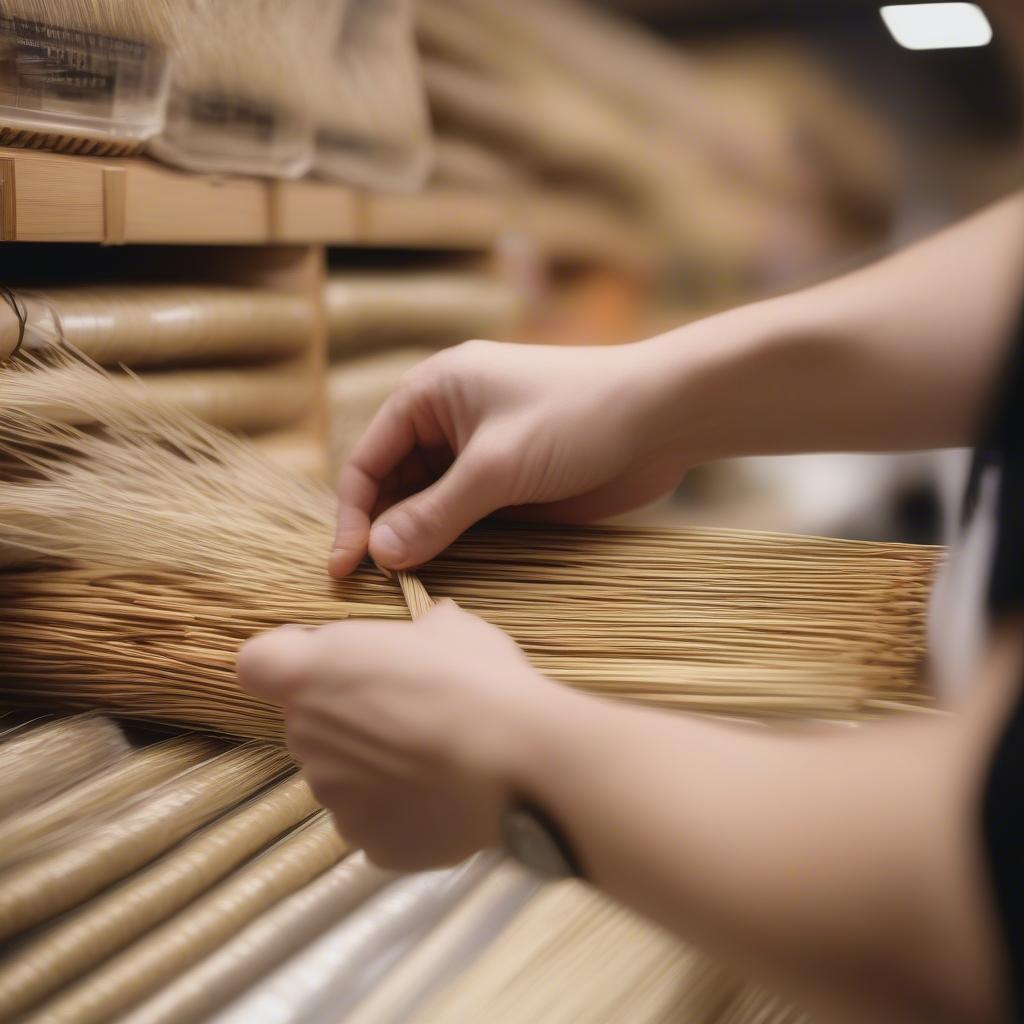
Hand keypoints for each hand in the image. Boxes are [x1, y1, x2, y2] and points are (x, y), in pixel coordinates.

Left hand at [236, 601, 564, 870]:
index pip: (257, 662)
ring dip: (373, 763)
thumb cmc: (477, 679)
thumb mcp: (452, 628)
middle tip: (409, 707)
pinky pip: (374, 818)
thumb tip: (434, 624)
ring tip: (436, 755)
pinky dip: (398, 808)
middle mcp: (307, 736)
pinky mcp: (368, 843)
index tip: (331, 662)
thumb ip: (422, 628)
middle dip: (347, 714)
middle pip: (309, 721)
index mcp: (312, 673)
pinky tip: (443, 793)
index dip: (289, 660)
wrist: (518, 761)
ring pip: (341, 773)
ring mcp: (333, 797)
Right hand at [329, 338, 685, 575]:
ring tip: (403, 589)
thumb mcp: (497, 466)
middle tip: (373, 589)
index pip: (369, 458)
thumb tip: (380, 555)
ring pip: (428, 505)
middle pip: (394, 485)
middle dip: (382, 531)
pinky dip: (451, 544)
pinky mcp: (511, 484)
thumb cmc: (577, 419)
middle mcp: (449, 421)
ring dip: (417, 542)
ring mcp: (481, 454)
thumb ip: (436, 513)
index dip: (353, 514)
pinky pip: (465, 517)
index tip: (345, 568)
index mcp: (432, 393)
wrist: (664, 417)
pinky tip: (442, 576)